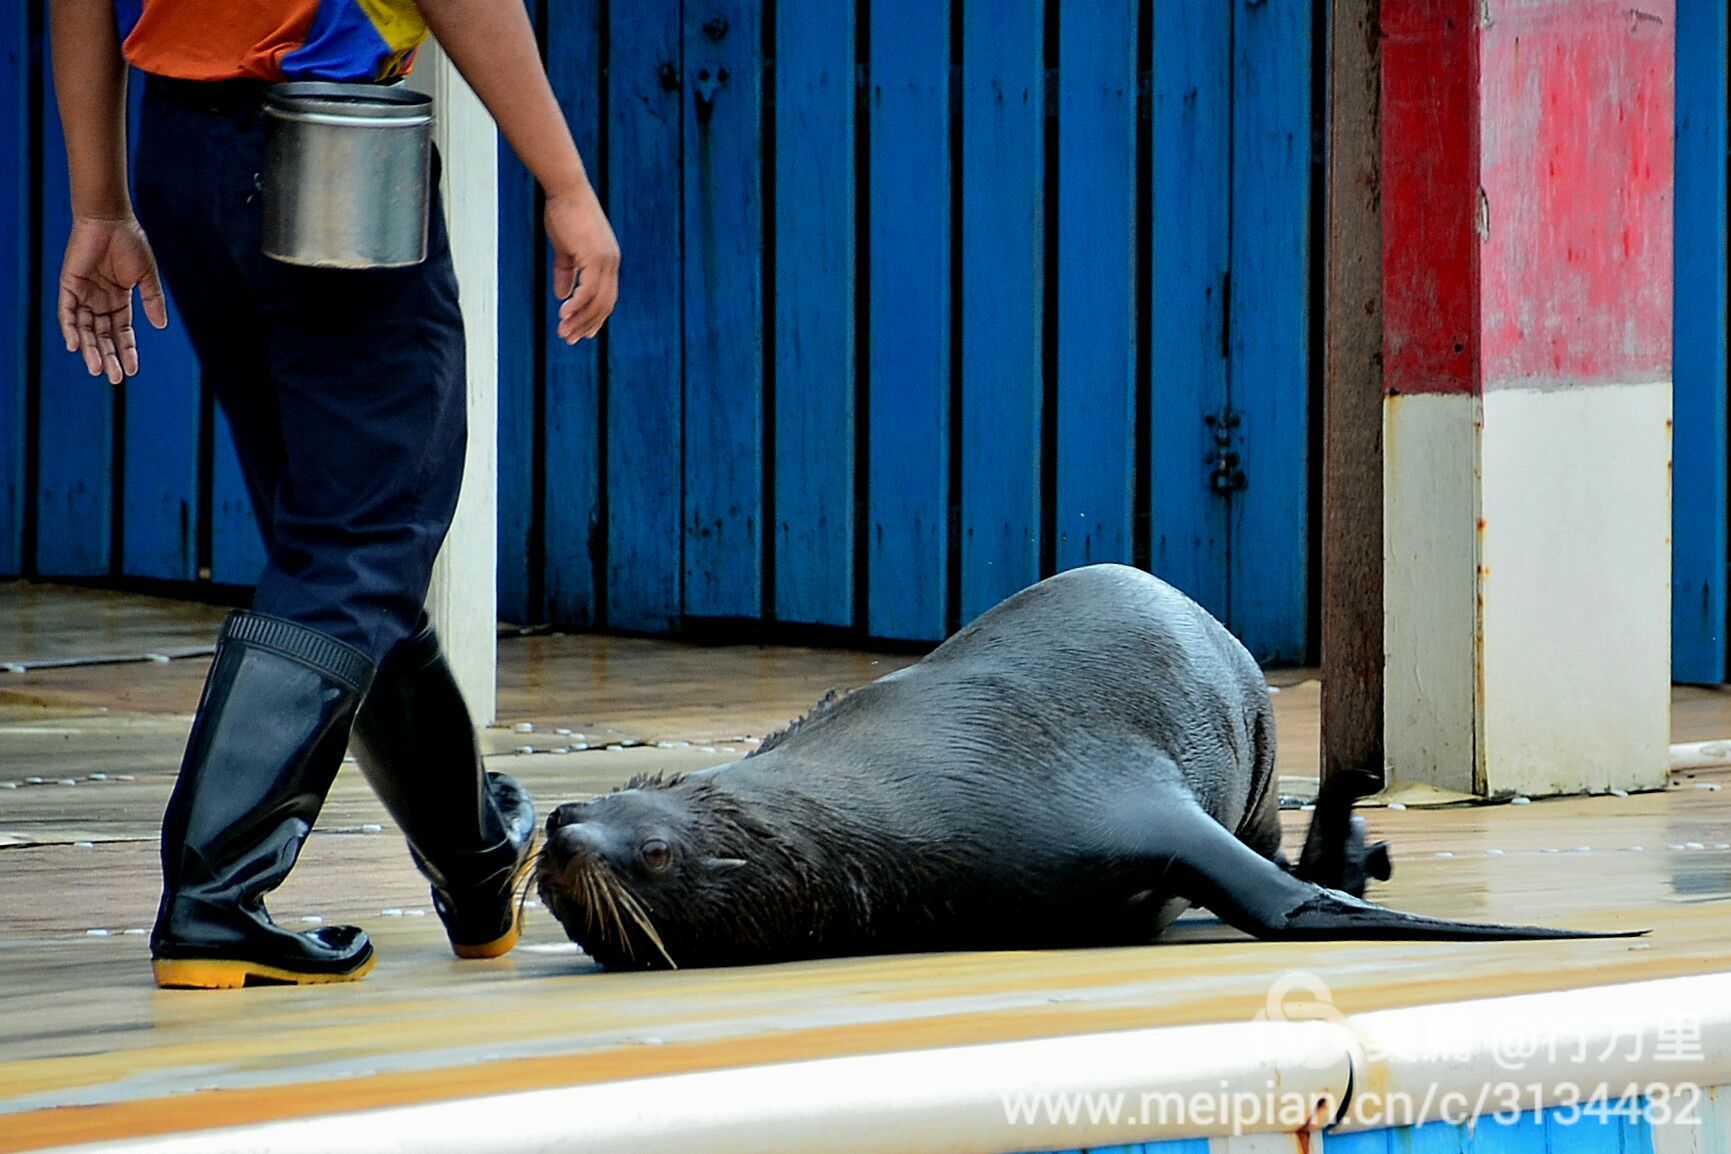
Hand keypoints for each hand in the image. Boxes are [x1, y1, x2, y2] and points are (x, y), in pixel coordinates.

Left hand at [57, 216, 168, 383]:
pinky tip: (75, 345)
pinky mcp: (69, 285)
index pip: (122, 332)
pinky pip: (67, 312)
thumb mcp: (146, 276)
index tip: (133, 370)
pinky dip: (70, 328)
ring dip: (91, 349)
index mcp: (119, 300)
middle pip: (103, 336)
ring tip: (98, 369)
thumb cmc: (130, 242)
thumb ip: (152, 300)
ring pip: (85, 329)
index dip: (128, 351)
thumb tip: (162, 326)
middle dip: (109, 357)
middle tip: (116, 378)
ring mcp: (84, 294)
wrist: (110, 219)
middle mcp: (100, 301)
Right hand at [544, 184, 618, 343]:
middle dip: (586, 324)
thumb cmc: (564, 214)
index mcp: (608, 262)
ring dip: (579, 319)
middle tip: (570, 339)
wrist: (566, 190)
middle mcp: (611, 263)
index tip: (584, 333)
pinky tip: (563, 314)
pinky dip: (577, 304)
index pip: (606, 297)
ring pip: (596, 300)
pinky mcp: (594, 257)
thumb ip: (566, 272)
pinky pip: (587, 289)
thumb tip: (563, 295)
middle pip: (603, 304)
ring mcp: (605, 261)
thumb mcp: (565, 248)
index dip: (595, 317)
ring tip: (564, 333)